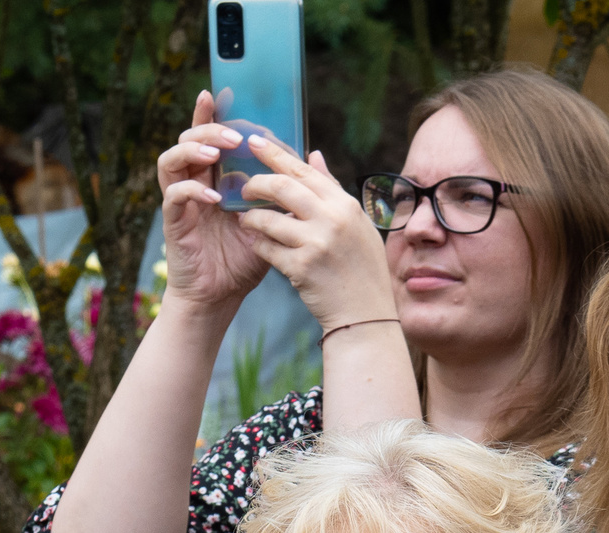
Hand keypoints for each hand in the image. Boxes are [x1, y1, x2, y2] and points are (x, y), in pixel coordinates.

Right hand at [156, 91, 276, 311]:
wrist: (221, 296)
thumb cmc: (244, 259)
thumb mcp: (272, 218)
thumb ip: (285, 187)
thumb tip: (311, 157)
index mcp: (215, 177)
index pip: (210, 136)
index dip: (211, 113)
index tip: (223, 94)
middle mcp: (194, 183)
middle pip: (188, 139)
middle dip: (209, 128)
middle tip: (234, 135)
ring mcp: (181, 201)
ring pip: (171, 159)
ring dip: (194, 149)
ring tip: (218, 152)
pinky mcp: (174, 222)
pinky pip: (173, 195)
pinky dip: (191, 190)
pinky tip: (212, 197)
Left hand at [229, 133, 398, 333]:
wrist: (366, 315)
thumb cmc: (362, 268)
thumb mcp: (356, 224)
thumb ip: (332, 189)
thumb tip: (313, 155)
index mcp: (345, 205)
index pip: (303, 171)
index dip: (275, 154)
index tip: (253, 142)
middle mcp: (332, 220)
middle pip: (281, 186)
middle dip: (255, 183)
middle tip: (243, 187)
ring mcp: (316, 244)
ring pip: (267, 218)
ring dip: (251, 218)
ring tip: (246, 220)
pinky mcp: (300, 269)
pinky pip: (266, 248)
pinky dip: (259, 245)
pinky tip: (258, 245)